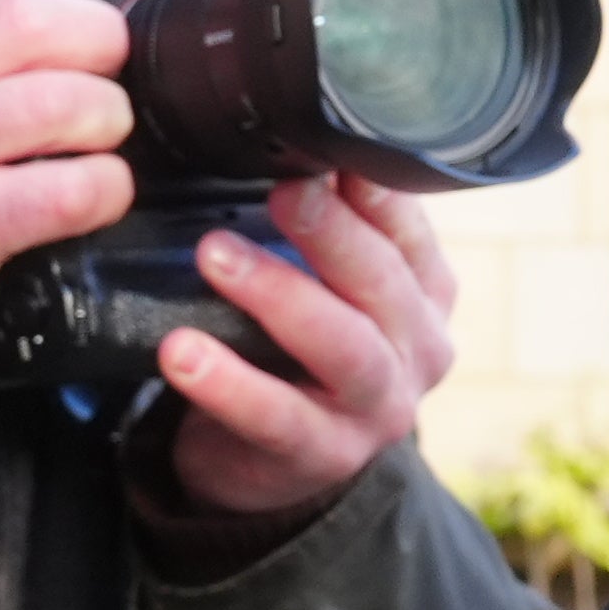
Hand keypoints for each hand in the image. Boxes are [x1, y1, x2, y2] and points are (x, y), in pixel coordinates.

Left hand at [155, 179, 460, 512]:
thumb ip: (324, 230)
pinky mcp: (325, 454)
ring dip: (279, 294)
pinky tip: (183, 353)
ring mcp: (378, 409)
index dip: (373, 190)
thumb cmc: (301, 353)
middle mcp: (418, 350)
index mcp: (425, 295)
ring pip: (343, 347)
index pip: (409, 231)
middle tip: (282, 190)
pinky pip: (278, 416)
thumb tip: (287, 148)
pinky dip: (229, 383)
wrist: (280, 462)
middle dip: (331, 232)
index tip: (323, 148)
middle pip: (384, 284)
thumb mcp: (329, 288)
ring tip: (215, 255)